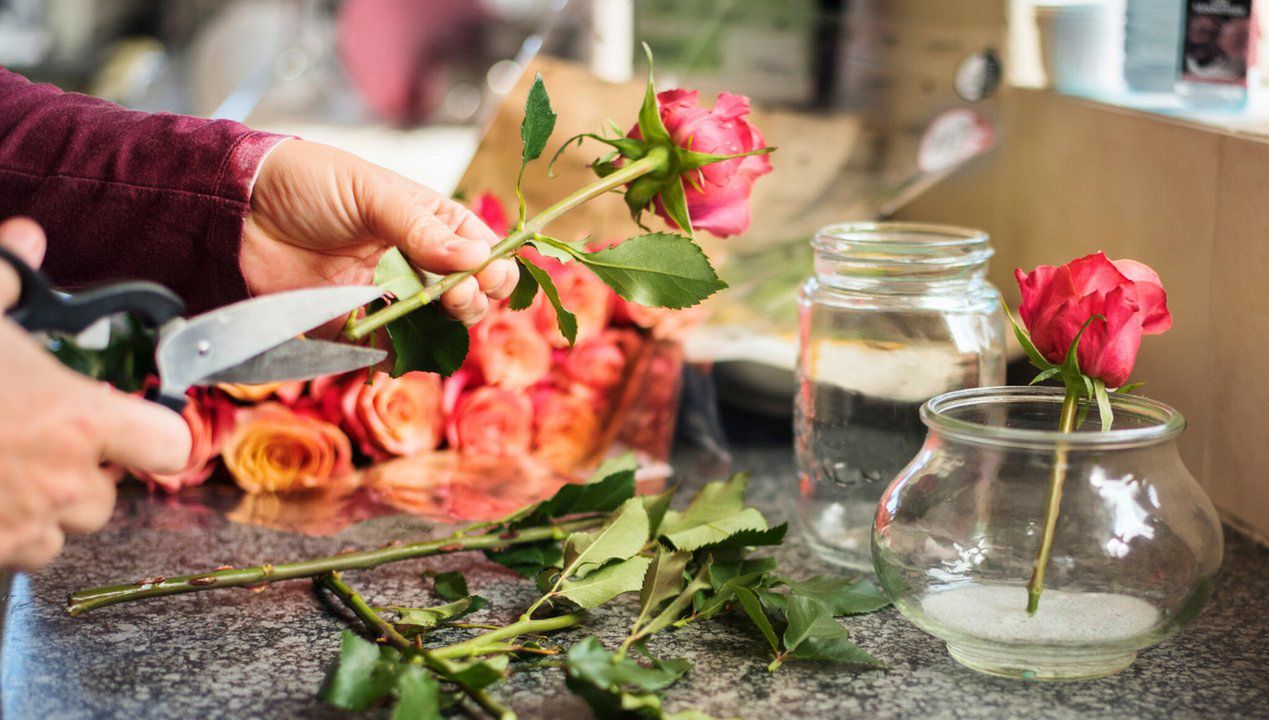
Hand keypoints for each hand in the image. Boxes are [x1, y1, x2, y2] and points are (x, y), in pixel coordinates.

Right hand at [0, 218, 190, 569]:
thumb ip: (6, 276)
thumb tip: (27, 237)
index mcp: (78, 421)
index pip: (171, 446)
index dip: (158, 434)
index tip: (134, 420)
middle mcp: (62, 483)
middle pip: (109, 495)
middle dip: (83, 473)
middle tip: (42, 440)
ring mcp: (22, 528)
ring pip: (63, 533)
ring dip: (45, 508)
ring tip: (7, 467)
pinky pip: (17, 556)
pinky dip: (5, 533)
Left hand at [241, 140, 518, 327]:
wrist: (238, 211)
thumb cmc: (307, 183)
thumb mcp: (371, 193)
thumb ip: (421, 230)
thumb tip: (475, 260)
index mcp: (427, 221)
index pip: (479, 248)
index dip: (493, 265)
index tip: (488, 275)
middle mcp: (413, 261)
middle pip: (467, 292)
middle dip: (473, 298)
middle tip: (459, 295)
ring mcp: (384, 295)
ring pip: (435, 325)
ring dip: (446, 328)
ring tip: (438, 315)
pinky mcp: (353, 326)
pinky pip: (388, 348)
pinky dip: (401, 353)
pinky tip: (404, 344)